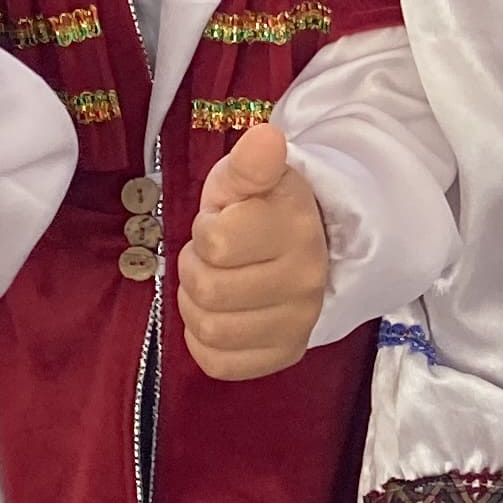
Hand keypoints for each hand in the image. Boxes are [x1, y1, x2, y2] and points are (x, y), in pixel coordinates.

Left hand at [178, 121, 329, 381]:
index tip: (225, 221)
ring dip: (196, 304)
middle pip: (208, 291)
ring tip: (216, 281)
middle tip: (215, 255)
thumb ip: (250, 164)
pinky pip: (219, 363)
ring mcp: (299, 324)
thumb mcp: (247, 178)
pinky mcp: (285, 356)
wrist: (303, 244)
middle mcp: (306, 282)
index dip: (207, 229)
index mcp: (297, 230)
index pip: (216, 243)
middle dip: (197, 267)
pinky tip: (220, 315)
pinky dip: (204, 341)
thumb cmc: (262, 208)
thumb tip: (265, 138)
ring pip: (210, 329)